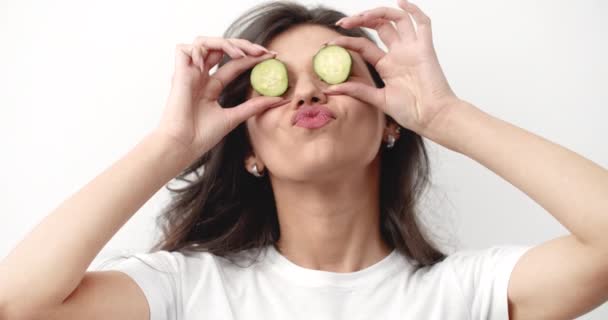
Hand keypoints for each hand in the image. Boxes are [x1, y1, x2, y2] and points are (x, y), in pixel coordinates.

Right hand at [155, 36, 289, 160]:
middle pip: (221, 48)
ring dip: (224, 43)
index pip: (234, 64)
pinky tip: (211, 62)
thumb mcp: (234, 117)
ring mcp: (189, 74)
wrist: (183, 146)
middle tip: (262, 51)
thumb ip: (254, 106)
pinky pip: (185, 48)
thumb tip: (280, 99)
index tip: (272, 56)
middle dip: (243, 45)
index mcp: (211, 87)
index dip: (252, 58)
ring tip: (241, 54)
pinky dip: (199, 49)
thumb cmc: (202, 136)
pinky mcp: (178, 73)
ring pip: (204, 42)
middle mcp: (200, 77)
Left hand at [323, 0, 459, 135]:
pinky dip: (414, 9)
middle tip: (342, 23)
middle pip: (379, 26)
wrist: (432, 117)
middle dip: (360, 20)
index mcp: (387, 65)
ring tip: (361, 16)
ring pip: (397, 19)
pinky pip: (423, 23)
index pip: (363, 45)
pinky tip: (401, 1)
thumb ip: (357, 91)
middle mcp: (399, 53)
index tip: (329, 44)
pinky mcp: (425, 48)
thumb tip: (331, 89)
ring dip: (379, 13)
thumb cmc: (411, 112)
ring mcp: (412, 49)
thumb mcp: (378, 99)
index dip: (346, 42)